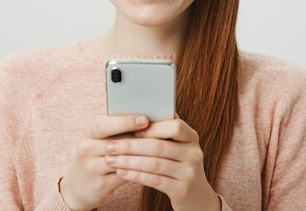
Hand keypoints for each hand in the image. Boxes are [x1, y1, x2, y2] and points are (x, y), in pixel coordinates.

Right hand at [60, 115, 150, 210]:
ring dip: (141, 156)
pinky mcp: (99, 185)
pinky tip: (152, 166)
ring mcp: (91, 168)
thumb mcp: (102, 138)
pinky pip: (123, 176)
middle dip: (138, 139)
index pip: (105, 124)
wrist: (80, 185)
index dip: (125, 122)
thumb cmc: (99, 154)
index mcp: (89, 132)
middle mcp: (86, 148)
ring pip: (121, 161)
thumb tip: (150, 116)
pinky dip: (139, 170)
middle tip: (158, 135)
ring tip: (160, 150)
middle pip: (114, 143)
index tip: (144, 119)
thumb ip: (120, 128)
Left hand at [103, 116, 220, 210]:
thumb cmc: (177, 163)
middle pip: (159, 146)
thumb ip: (163, 129)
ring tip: (110, 159)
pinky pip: (154, 180)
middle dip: (131, 145)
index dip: (152, 127)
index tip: (132, 129)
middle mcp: (194, 153)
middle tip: (110, 145)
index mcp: (191, 137)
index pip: (175, 126)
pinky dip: (135, 175)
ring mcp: (189, 173)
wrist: (195, 195)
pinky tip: (121, 172)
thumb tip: (137, 110)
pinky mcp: (181, 190)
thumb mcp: (176, 145)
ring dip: (128, 161)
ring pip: (154, 164)